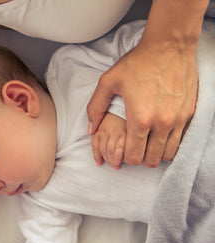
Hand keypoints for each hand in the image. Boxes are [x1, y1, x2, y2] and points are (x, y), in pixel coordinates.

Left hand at [87, 33, 196, 167]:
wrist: (169, 45)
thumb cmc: (137, 62)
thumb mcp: (108, 82)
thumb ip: (96, 107)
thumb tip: (90, 129)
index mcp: (140, 118)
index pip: (133, 156)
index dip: (125, 158)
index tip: (123, 148)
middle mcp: (161, 122)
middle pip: (151, 160)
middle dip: (140, 158)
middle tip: (135, 147)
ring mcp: (178, 119)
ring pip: (168, 154)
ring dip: (156, 153)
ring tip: (147, 142)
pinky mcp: (189, 113)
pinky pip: (180, 140)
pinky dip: (170, 142)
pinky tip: (160, 133)